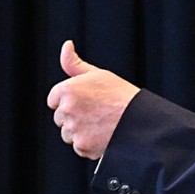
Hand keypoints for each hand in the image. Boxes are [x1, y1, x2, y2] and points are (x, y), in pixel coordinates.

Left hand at [46, 40, 138, 158]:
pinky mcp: (82, 146)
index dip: (69, 101)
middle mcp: (67, 109)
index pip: (54, 100)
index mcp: (67, 89)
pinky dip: (89, 145)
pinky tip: (103, 136)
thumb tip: (66, 46)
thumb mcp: (98, 74)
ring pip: (68, 134)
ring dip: (80, 132)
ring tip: (101, 125)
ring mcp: (74, 129)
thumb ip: (74, 63)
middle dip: (73, 118)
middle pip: (60, 118)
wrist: (140, 120)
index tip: (85, 103)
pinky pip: (79, 147)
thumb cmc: (121, 95)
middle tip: (96, 114)